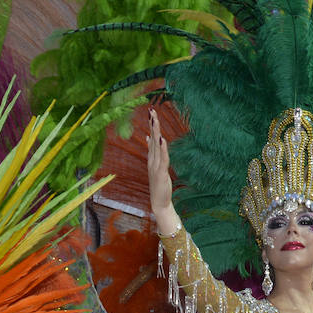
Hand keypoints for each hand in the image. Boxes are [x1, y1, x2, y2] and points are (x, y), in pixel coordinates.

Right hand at [145, 109, 179, 235]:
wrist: (159, 203)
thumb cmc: (159, 186)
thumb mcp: (157, 167)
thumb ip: (154, 153)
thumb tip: (151, 138)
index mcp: (152, 158)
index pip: (152, 138)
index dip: (152, 125)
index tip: (151, 112)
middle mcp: (152, 160)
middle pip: (153, 138)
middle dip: (152, 124)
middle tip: (151, 110)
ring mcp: (156, 166)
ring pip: (156, 145)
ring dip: (155, 132)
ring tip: (154, 120)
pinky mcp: (160, 173)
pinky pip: (162, 158)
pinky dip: (162, 149)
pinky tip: (162, 139)